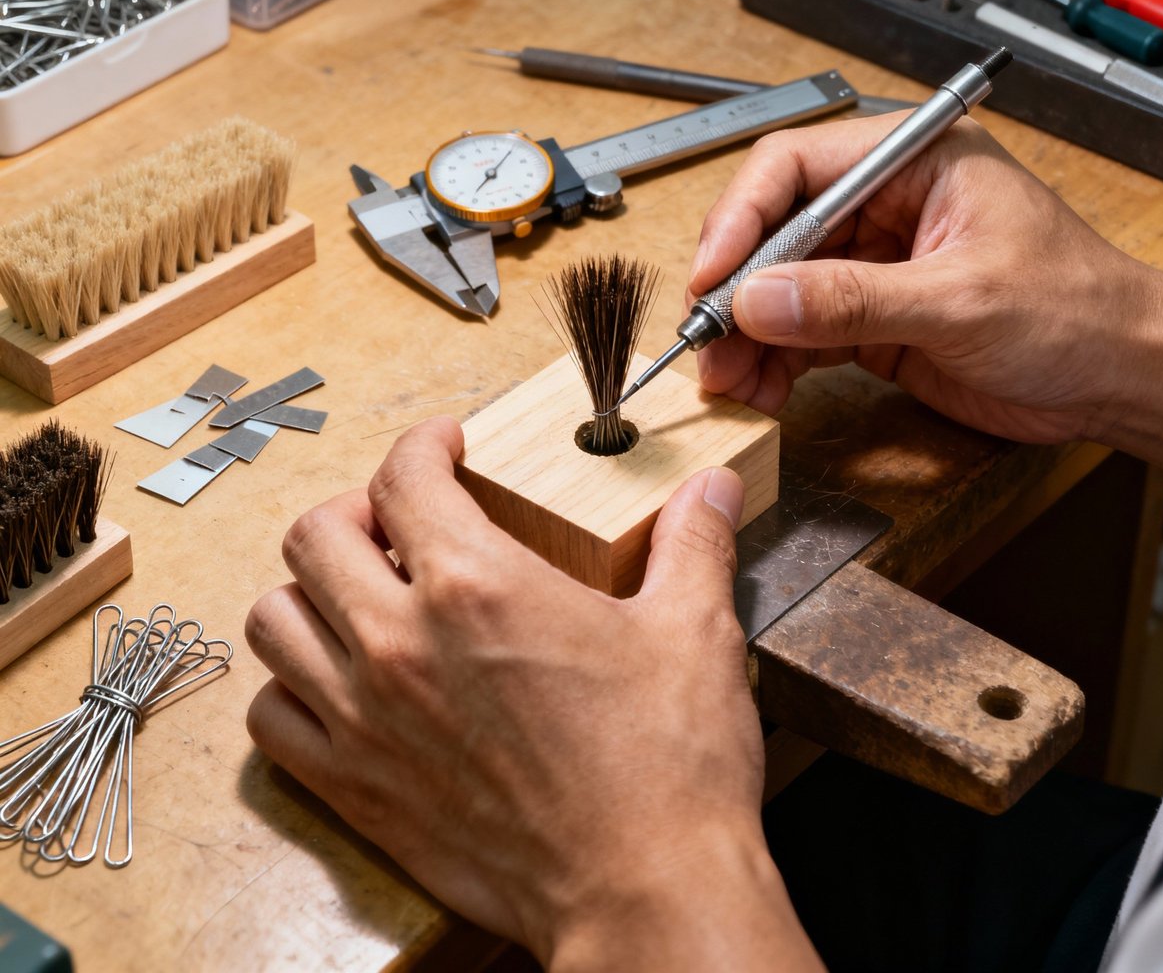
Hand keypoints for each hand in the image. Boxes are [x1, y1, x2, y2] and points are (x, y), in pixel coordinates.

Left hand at [245, 417, 819, 970]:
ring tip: (359, 596)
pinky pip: (273, 720)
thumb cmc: (666, 767)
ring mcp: (366, 719)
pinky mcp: (355, 788)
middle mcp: (402, 642)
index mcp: (478, 586)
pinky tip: (340, 684)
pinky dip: (293, 688)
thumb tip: (713, 489)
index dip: (422, 444)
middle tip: (398, 521)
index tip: (442, 447)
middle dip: (355, 509)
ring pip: (275, 620)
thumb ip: (694, 543)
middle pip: (316, 535)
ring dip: (309, 593)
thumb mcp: (693, 632)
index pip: (404, 476)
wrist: (643, 894)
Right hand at [690, 114, 1162, 448]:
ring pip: (777, 290)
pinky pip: (799, 335)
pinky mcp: (868, 319)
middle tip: (707, 337)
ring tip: (725, 378)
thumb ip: (855, 300)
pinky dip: (770, 363)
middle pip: (773, 232)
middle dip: (734, 288)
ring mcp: (870, 265)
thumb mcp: (962, 299)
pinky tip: (756, 388)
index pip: (796, 167)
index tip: (715, 276)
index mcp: (911, 161)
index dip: (743, 217)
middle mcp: (881, 205)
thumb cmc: (1078, 309)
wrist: (1117, 379)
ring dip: (744, 334)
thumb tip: (760, 298)